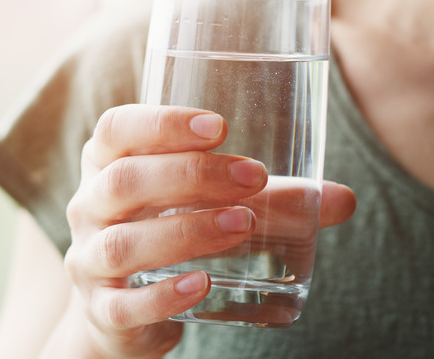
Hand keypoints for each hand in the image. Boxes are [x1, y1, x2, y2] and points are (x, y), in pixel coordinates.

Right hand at [62, 104, 355, 357]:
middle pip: (123, 181)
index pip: (117, 129)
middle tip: (252, 177)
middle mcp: (89, 207)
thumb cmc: (172, 231)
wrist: (125, 311)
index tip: (220, 126)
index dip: (161, 122)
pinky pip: (124, 305)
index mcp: (109, 164)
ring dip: (186, 231)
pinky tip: (203, 284)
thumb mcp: (213, 205)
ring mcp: (90, 262)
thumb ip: (274, 199)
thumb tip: (344, 199)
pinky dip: (163, 296)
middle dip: (190, 175)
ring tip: (242, 225)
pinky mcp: (103, 312)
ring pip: (123, 243)